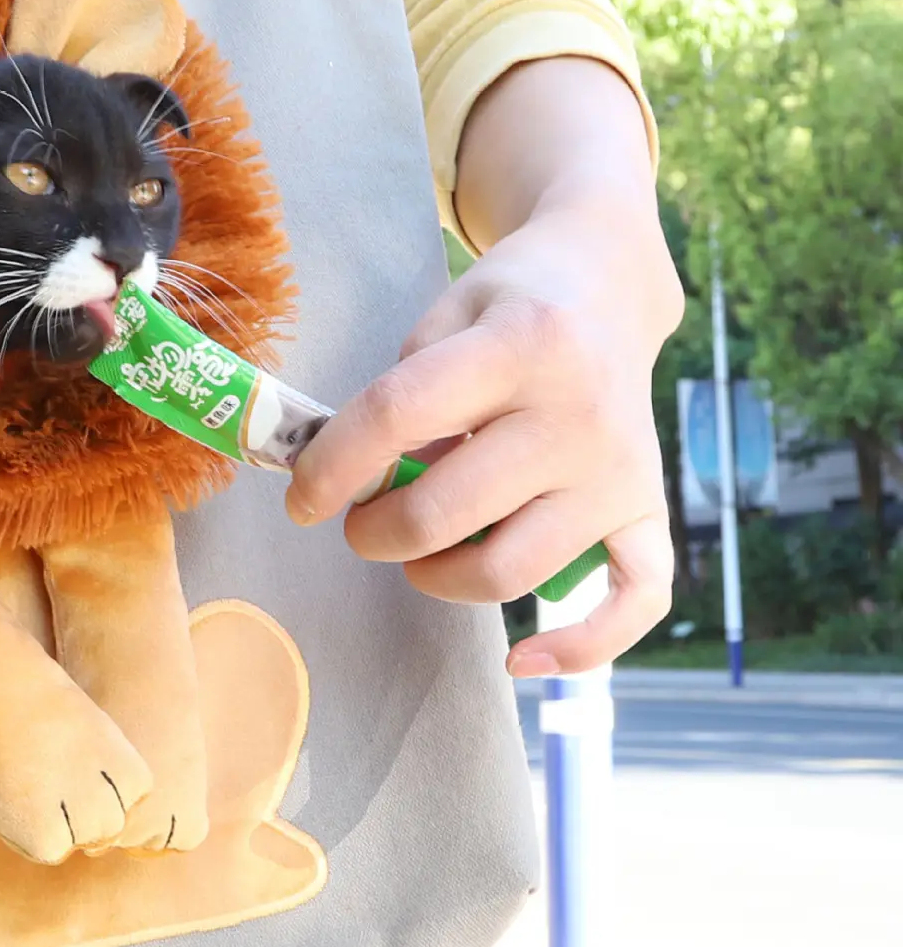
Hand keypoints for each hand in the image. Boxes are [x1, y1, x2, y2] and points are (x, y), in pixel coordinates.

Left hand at [283, 59, 683, 674]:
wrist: (607, 287)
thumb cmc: (507, 309)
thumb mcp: (444, 318)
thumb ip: (399, 396)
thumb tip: (348, 483)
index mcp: (519, 345)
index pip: (398, 417)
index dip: (331, 468)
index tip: (301, 498)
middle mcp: (578, 413)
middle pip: (445, 512)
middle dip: (373, 532)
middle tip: (358, 523)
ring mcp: (619, 471)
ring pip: (509, 570)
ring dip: (436, 578)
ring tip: (414, 552)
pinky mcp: (647, 510)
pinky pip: (632, 601)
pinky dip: (578, 647)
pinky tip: (522, 659)